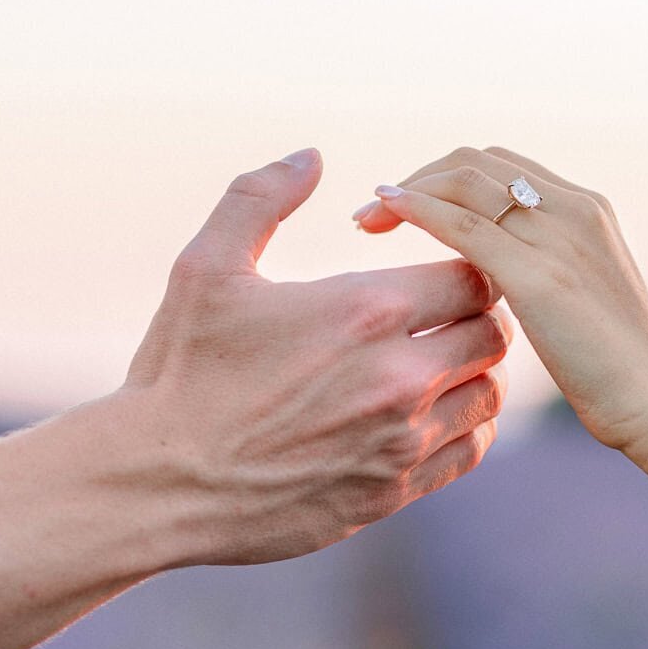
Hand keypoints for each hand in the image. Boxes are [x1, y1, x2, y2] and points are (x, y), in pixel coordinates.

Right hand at [124, 148, 510, 562]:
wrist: (154, 484)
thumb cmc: (178, 370)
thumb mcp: (206, 267)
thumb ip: (260, 198)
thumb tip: (310, 156)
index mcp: (365, 310)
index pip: (471, 275)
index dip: (464, 265)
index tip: (440, 268)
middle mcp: (398, 376)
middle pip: (493, 332)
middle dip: (477, 314)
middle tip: (448, 311)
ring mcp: (400, 440)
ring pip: (490, 393)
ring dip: (475, 370)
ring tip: (444, 358)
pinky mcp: (393, 492)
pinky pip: (470, 449)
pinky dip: (467, 425)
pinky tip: (436, 411)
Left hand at [351, 146, 647, 455]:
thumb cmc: (618, 371)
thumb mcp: (583, 301)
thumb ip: (546, 273)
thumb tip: (496, 276)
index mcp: (588, 208)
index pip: (499, 165)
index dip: (445, 176)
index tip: (406, 204)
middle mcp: (574, 208)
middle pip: (475, 162)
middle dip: (419, 177)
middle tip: (375, 212)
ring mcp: (559, 238)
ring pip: (463, 182)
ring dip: (407, 191)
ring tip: (367, 221)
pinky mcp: (539, 276)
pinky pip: (462, 225)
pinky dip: (416, 210)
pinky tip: (384, 217)